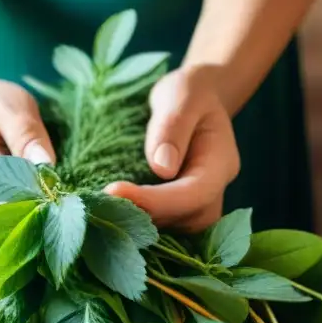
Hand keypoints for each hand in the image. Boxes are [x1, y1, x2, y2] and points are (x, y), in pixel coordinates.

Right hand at [0, 76, 54, 221]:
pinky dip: (21, 228)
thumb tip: (47, 167)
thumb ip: (25, 132)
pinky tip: (41, 216)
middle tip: (65, 210)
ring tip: (54, 210)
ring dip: (29, 226)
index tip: (61, 200)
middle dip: (33, 220)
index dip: (30, 204)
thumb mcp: (10, 102)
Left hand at [106, 67, 239, 232]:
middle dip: (145, 217)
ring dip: (138, 223)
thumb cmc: (189, 93)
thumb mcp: (182, 95)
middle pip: (186, 220)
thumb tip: (161, 168)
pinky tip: (110, 212)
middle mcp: (214, 191)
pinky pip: (163, 225)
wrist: (196, 101)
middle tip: (100, 204)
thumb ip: (173, 127)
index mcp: (221, 164)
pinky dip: (137, 222)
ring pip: (175, 229)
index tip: (113, 190)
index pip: (194, 194)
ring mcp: (199, 204)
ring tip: (101, 208)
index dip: (156, 200)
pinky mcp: (180, 209)